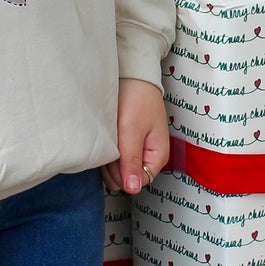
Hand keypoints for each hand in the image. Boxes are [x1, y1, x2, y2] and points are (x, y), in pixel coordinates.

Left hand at [104, 78, 169, 195]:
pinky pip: (114, 159)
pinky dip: (107, 153)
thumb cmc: (136, 98)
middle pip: (127, 178)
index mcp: (158, 156)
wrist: (132, 76)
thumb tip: (133, 188)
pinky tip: (106, 140)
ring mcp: (137, 151)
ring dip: (109, 160)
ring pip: (118, 170)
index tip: (114, 157)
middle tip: (110, 143)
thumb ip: (131, 161)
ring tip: (109, 138)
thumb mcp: (132, 131)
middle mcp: (149, 156)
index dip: (123, 174)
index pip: (138, 182)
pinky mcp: (127, 144)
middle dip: (114, 167)